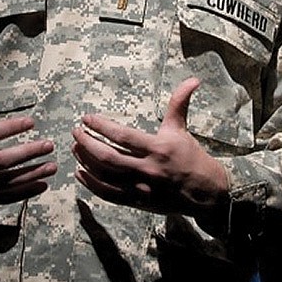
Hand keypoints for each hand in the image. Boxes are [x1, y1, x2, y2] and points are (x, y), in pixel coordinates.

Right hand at [0, 67, 56, 206]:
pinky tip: (41, 185)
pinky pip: (3, 197)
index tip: (31, 122)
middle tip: (49, 145)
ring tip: (52, 165)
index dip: (9, 129)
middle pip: (0, 161)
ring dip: (31, 174)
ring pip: (6, 181)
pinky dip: (23, 193)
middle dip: (27, 154)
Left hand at [72, 77, 228, 213]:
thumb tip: (193, 79)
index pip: (122, 136)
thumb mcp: (182, 128)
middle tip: (75, 132)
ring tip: (75, 148)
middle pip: (108, 157)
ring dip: (85, 161)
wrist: (206, 193)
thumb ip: (179, 103)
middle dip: (87, 143)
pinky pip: (109, 194)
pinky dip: (91, 184)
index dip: (101, 126)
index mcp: (158, 148)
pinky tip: (80, 173)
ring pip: (105, 176)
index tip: (87, 118)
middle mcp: (147, 168)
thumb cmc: (191, 156)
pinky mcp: (138, 202)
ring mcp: (141, 187)